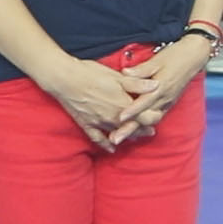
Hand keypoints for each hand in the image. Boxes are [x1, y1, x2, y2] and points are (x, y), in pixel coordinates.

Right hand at [40, 58, 158, 150]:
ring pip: (118, 134)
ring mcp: (99, 123)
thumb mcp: (118, 77)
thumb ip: (137, 84)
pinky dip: (106, 144)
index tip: (159, 115)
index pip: (145, 118)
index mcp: (122, 105)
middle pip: (133, 128)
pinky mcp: (86, 124)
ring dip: (129, 135)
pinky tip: (112, 149)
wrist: (64, 79)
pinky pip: (98, 139)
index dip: (154, 117)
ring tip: (138, 137)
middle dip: (144, 129)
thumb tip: (157, 86)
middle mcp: (112, 118)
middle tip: (152, 129)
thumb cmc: (91, 74)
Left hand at [114, 37, 212, 142]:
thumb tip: (124, 73)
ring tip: (121, 138)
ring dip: (136, 130)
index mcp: (161, 86)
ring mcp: (168, 102)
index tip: (120, 118)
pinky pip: (156, 117)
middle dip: (130, 129)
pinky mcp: (169, 103)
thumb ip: (141, 69)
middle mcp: (165, 98)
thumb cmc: (176, 55)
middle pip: (145, 118)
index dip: (132, 111)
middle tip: (115, 139)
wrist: (195, 56)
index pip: (144, 102)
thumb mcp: (157, 59)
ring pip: (151, 120)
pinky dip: (145, 125)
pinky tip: (135, 129)